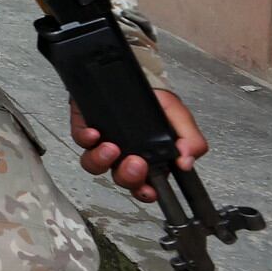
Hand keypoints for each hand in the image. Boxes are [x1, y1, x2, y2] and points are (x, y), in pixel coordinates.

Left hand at [71, 91, 207, 202]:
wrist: (138, 78)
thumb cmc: (156, 102)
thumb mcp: (180, 118)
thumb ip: (191, 141)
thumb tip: (187, 162)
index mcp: (149, 161)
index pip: (145, 186)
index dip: (145, 192)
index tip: (149, 190)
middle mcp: (124, 156)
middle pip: (120, 179)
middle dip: (128, 176)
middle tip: (136, 162)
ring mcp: (103, 144)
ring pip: (95, 164)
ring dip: (102, 159)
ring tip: (112, 148)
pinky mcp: (85, 129)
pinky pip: (80, 139)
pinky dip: (85, 138)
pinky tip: (93, 133)